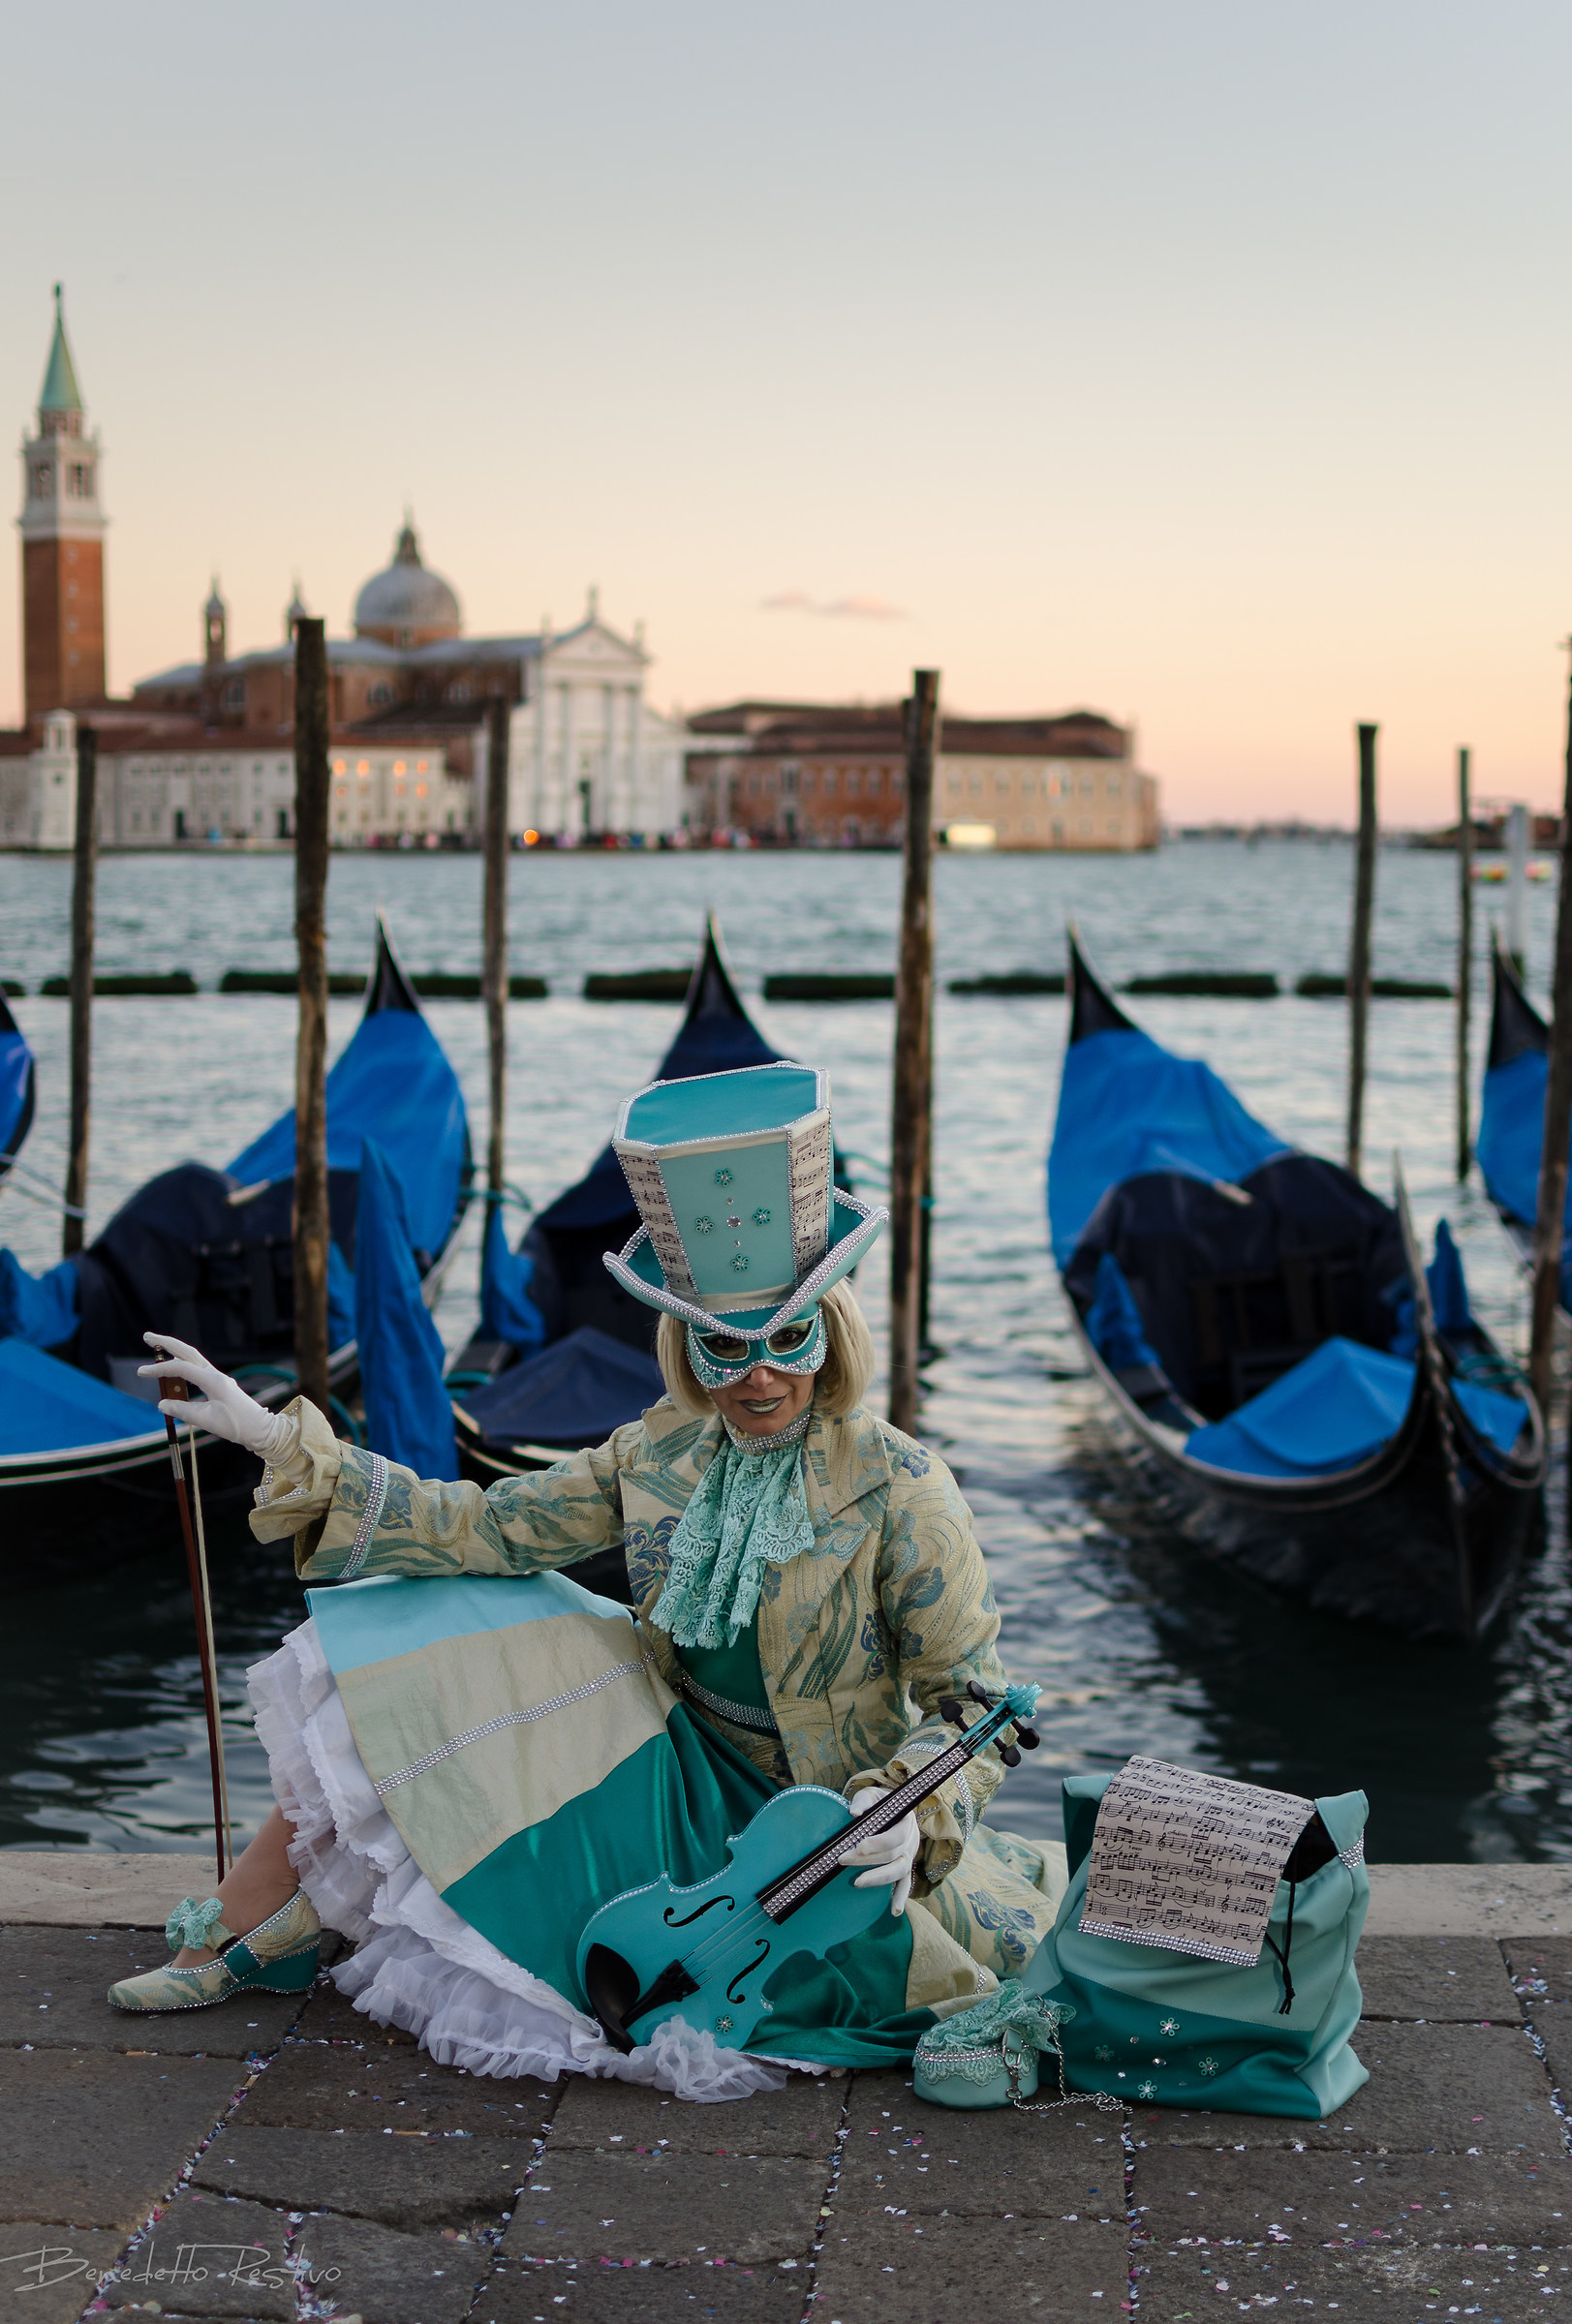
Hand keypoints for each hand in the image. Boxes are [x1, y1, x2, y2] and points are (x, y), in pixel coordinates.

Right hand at [138, 1333, 297, 1461]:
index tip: (140, 1372)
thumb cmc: (235, 1424)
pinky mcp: (219, 1385)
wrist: (259, 1429)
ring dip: (174, 1352)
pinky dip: (183, 1365)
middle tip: (147, 1337)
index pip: (181, 1368)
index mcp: (213, 1380)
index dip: (159, 1369)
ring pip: (193, 1358)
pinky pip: (197, 1369)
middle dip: (167, 1343)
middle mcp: (215, 1374)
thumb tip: (162, 1404)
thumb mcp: (206, 1420)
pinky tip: (176, 1370)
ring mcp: (218, 1378)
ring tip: (157, 1349)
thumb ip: (182, 1410)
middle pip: (187, 1352)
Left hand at [836, 1785, 919, 1916]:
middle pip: (893, 1855)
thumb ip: (863, 1801)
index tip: (858, 1846)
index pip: (895, 1836)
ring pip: (899, 1871)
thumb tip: (853, 1813)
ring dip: (878, 1878)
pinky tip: (894, 1911)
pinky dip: (901, 1897)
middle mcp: (911, 1840)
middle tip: (842, 1859)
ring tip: (856, 1883)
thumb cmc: (880, 1802)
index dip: (878, 1843)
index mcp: (906, 1820)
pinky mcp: (905, 1867)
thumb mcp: (872, 1794)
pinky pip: (906, 1884)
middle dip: (867, 1860)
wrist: (893, 1808)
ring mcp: (909, 1855)